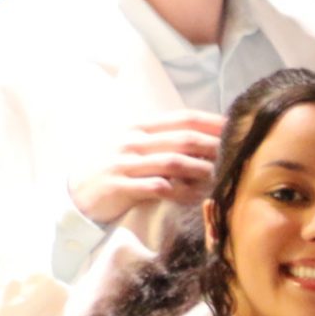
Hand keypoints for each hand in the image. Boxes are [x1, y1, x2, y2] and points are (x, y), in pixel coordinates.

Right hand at [70, 110, 224, 225]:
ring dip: (201, 170)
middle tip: (238, 155)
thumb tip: (206, 139)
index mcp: (139, 128)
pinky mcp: (119, 186)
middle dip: (213, 146)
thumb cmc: (116, 169)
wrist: (76, 192)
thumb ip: (165, 141)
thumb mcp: (136, 148)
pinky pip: (156, 188)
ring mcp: (124, 163)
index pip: (182, 119)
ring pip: (172, 163)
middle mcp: (132, 141)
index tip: (237, 128)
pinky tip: (196, 197)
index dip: (211, 122)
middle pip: (182, 139)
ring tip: (222, 177)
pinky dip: (180, 191)